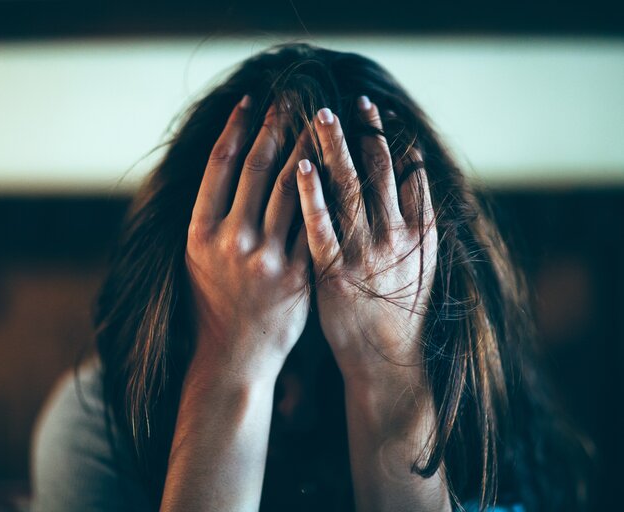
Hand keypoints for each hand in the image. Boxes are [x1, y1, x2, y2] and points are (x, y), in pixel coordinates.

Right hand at [185, 96, 311, 383]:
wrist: (234, 356)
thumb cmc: (213, 303)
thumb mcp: (196, 258)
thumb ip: (210, 216)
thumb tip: (225, 166)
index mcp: (200, 232)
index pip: (219, 165)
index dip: (236, 128)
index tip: (251, 99)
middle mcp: (230, 240)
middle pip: (258, 168)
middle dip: (276, 126)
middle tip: (293, 97)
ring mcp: (266, 258)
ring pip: (293, 189)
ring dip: (308, 150)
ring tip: (320, 122)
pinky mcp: (298, 276)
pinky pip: (317, 225)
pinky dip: (329, 193)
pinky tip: (339, 169)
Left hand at [295, 98, 437, 382]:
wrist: (388, 362)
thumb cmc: (401, 311)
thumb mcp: (422, 265)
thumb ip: (417, 222)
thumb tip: (411, 178)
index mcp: (420, 232)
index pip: (408, 173)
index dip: (391, 139)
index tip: (376, 111)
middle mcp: (396, 237)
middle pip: (377, 172)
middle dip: (362, 133)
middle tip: (344, 100)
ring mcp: (365, 254)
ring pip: (350, 189)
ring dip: (335, 149)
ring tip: (320, 116)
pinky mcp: (335, 274)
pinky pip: (321, 227)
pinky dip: (312, 195)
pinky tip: (299, 167)